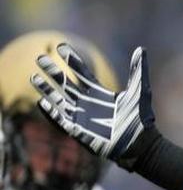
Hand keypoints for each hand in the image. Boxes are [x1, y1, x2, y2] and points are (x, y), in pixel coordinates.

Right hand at [31, 44, 155, 165]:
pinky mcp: (79, 131)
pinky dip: (51, 112)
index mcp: (100, 93)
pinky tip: (41, 102)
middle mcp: (88, 103)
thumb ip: (138, 70)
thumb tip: (141, 49)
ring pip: (59, 100)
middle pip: (66, 84)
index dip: (72, 60)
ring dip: (46, 90)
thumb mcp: (140, 90)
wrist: (141, 143)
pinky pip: (61, 120)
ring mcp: (81, 117)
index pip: (82, 73)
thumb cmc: (140, 119)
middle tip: (40, 57)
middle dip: (53, 71)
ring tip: (33, 77)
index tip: (61, 46)